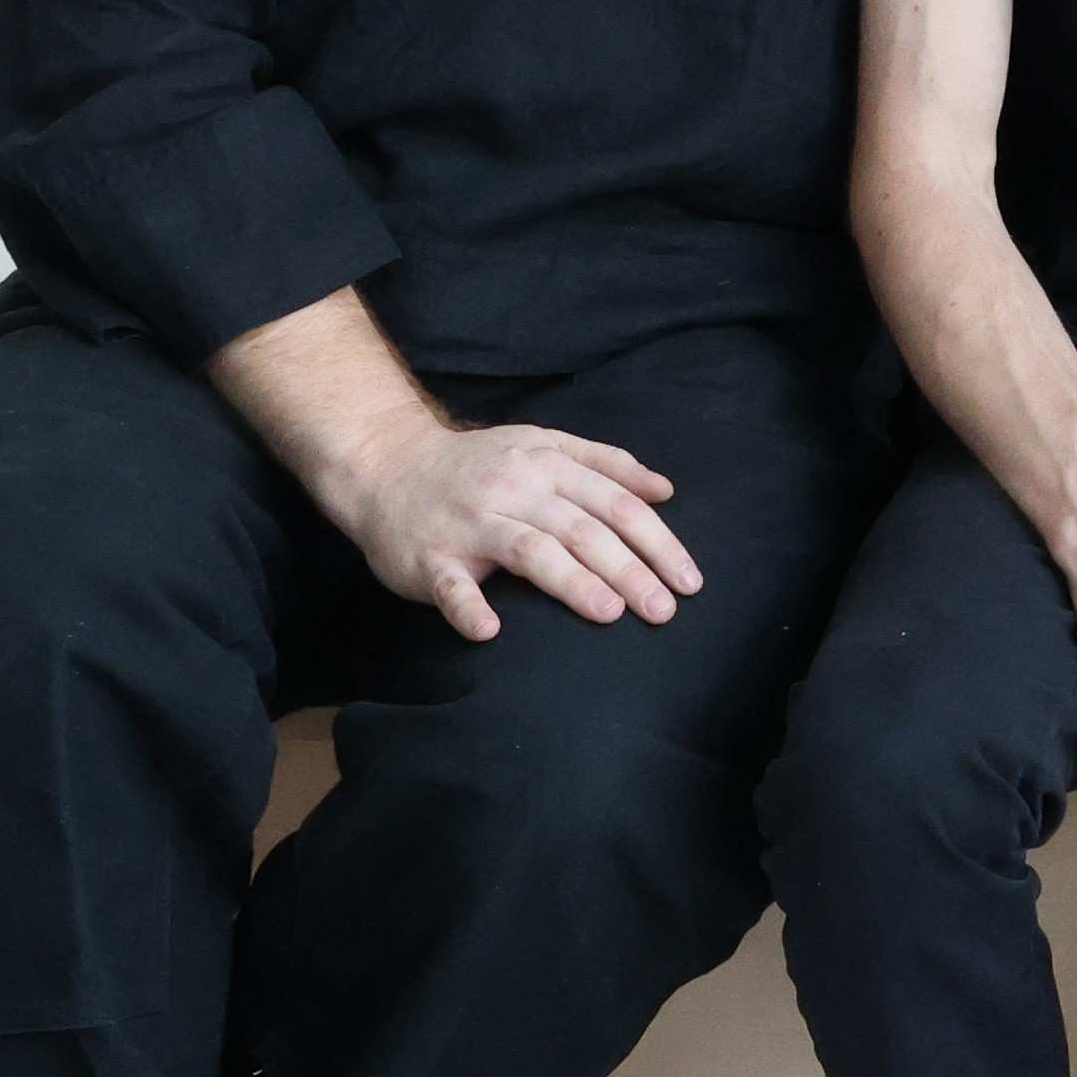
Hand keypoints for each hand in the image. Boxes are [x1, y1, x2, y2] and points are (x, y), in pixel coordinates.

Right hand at [314, 414, 704, 640]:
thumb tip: (666, 489)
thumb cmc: (478, 465)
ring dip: (572, 582)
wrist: (386, 465)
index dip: (657, 541)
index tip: (690, 581)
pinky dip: (469, 607)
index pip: (615, 503)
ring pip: (529, 550)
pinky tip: (490, 630)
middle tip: (663, 610)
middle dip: (629, 570)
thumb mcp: (542, 445)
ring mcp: (470, 523)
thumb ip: (605, 464)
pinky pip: (450, 585)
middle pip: (582, 529)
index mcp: (546, 464)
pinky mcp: (429, 557)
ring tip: (609, 613)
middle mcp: (514, 489)